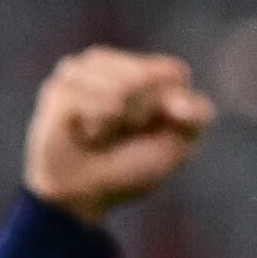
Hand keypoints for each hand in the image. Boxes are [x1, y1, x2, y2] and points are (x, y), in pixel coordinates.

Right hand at [23, 46, 217, 221]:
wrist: (85, 195)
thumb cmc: (132, 168)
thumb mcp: (177, 146)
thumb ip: (197, 117)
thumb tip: (179, 102)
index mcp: (145, 70)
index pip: (174, 72)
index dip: (171, 107)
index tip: (156, 129)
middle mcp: (112, 63)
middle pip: (146, 77)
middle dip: (142, 114)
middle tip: (123, 133)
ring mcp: (81, 70)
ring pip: (120, 87)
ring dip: (116, 122)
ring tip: (100, 134)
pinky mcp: (59, 86)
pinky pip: (91, 100)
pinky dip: (95, 125)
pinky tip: (83, 133)